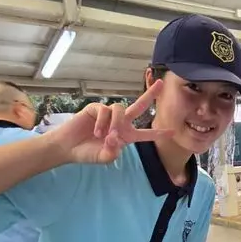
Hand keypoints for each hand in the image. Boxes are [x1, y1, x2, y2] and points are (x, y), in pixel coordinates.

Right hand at [49, 80, 170, 163]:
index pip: (145, 134)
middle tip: (160, 83)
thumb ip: (112, 152)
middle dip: (150, 95)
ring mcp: (108, 114)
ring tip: (107, 136)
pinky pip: (104, 111)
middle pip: (139, 106)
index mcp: (126, 136)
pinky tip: (96, 132)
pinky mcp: (96, 108)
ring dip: (116, 124)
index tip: (172, 132)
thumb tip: (115, 139)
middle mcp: (120, 123)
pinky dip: (102, 123)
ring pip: (120, 110)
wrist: (68, 147)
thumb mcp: (103, 157)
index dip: (158, 133)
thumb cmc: (87, 153)